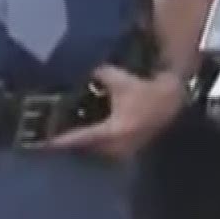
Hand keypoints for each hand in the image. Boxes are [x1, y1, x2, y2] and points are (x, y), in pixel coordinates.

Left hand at [38, 66, 187, 160]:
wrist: (176, 101)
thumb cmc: (149, 92)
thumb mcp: (122, 80)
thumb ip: (101, 75)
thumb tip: (87, 69)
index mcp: (109, 132)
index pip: (78, 139)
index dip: (59, 140)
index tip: (43, 142)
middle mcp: (114, 146)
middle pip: (86, 149)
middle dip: (73, 141)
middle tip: (57, 133)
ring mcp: (125, 149)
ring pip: (98, 149)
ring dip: (88, 141)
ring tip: (76, 130)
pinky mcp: (133, 146)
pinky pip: (110, 146)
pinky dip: (101, 139)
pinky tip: (98, 129)